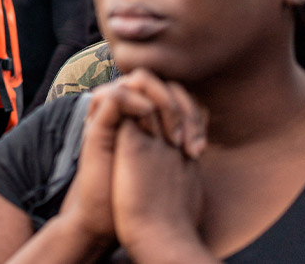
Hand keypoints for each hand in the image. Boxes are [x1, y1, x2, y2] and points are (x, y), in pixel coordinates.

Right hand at [56, 70, 205, 247]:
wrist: (117, 225)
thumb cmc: (147, 202)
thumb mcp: (171, 166)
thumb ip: (181, 142)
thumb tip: (207, 122)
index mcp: (145, 122)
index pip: (171, 92)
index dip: (190, 110)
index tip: (198, 150)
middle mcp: (128, 116)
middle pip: (158, 81)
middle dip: (179, 103)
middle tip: (187, 141)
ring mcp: (111, 119)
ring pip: (138, 80)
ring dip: (161, 99)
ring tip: (171, 134)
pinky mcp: (97, 128)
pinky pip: (115, 97)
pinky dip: (136, 102)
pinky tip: (152, 126)